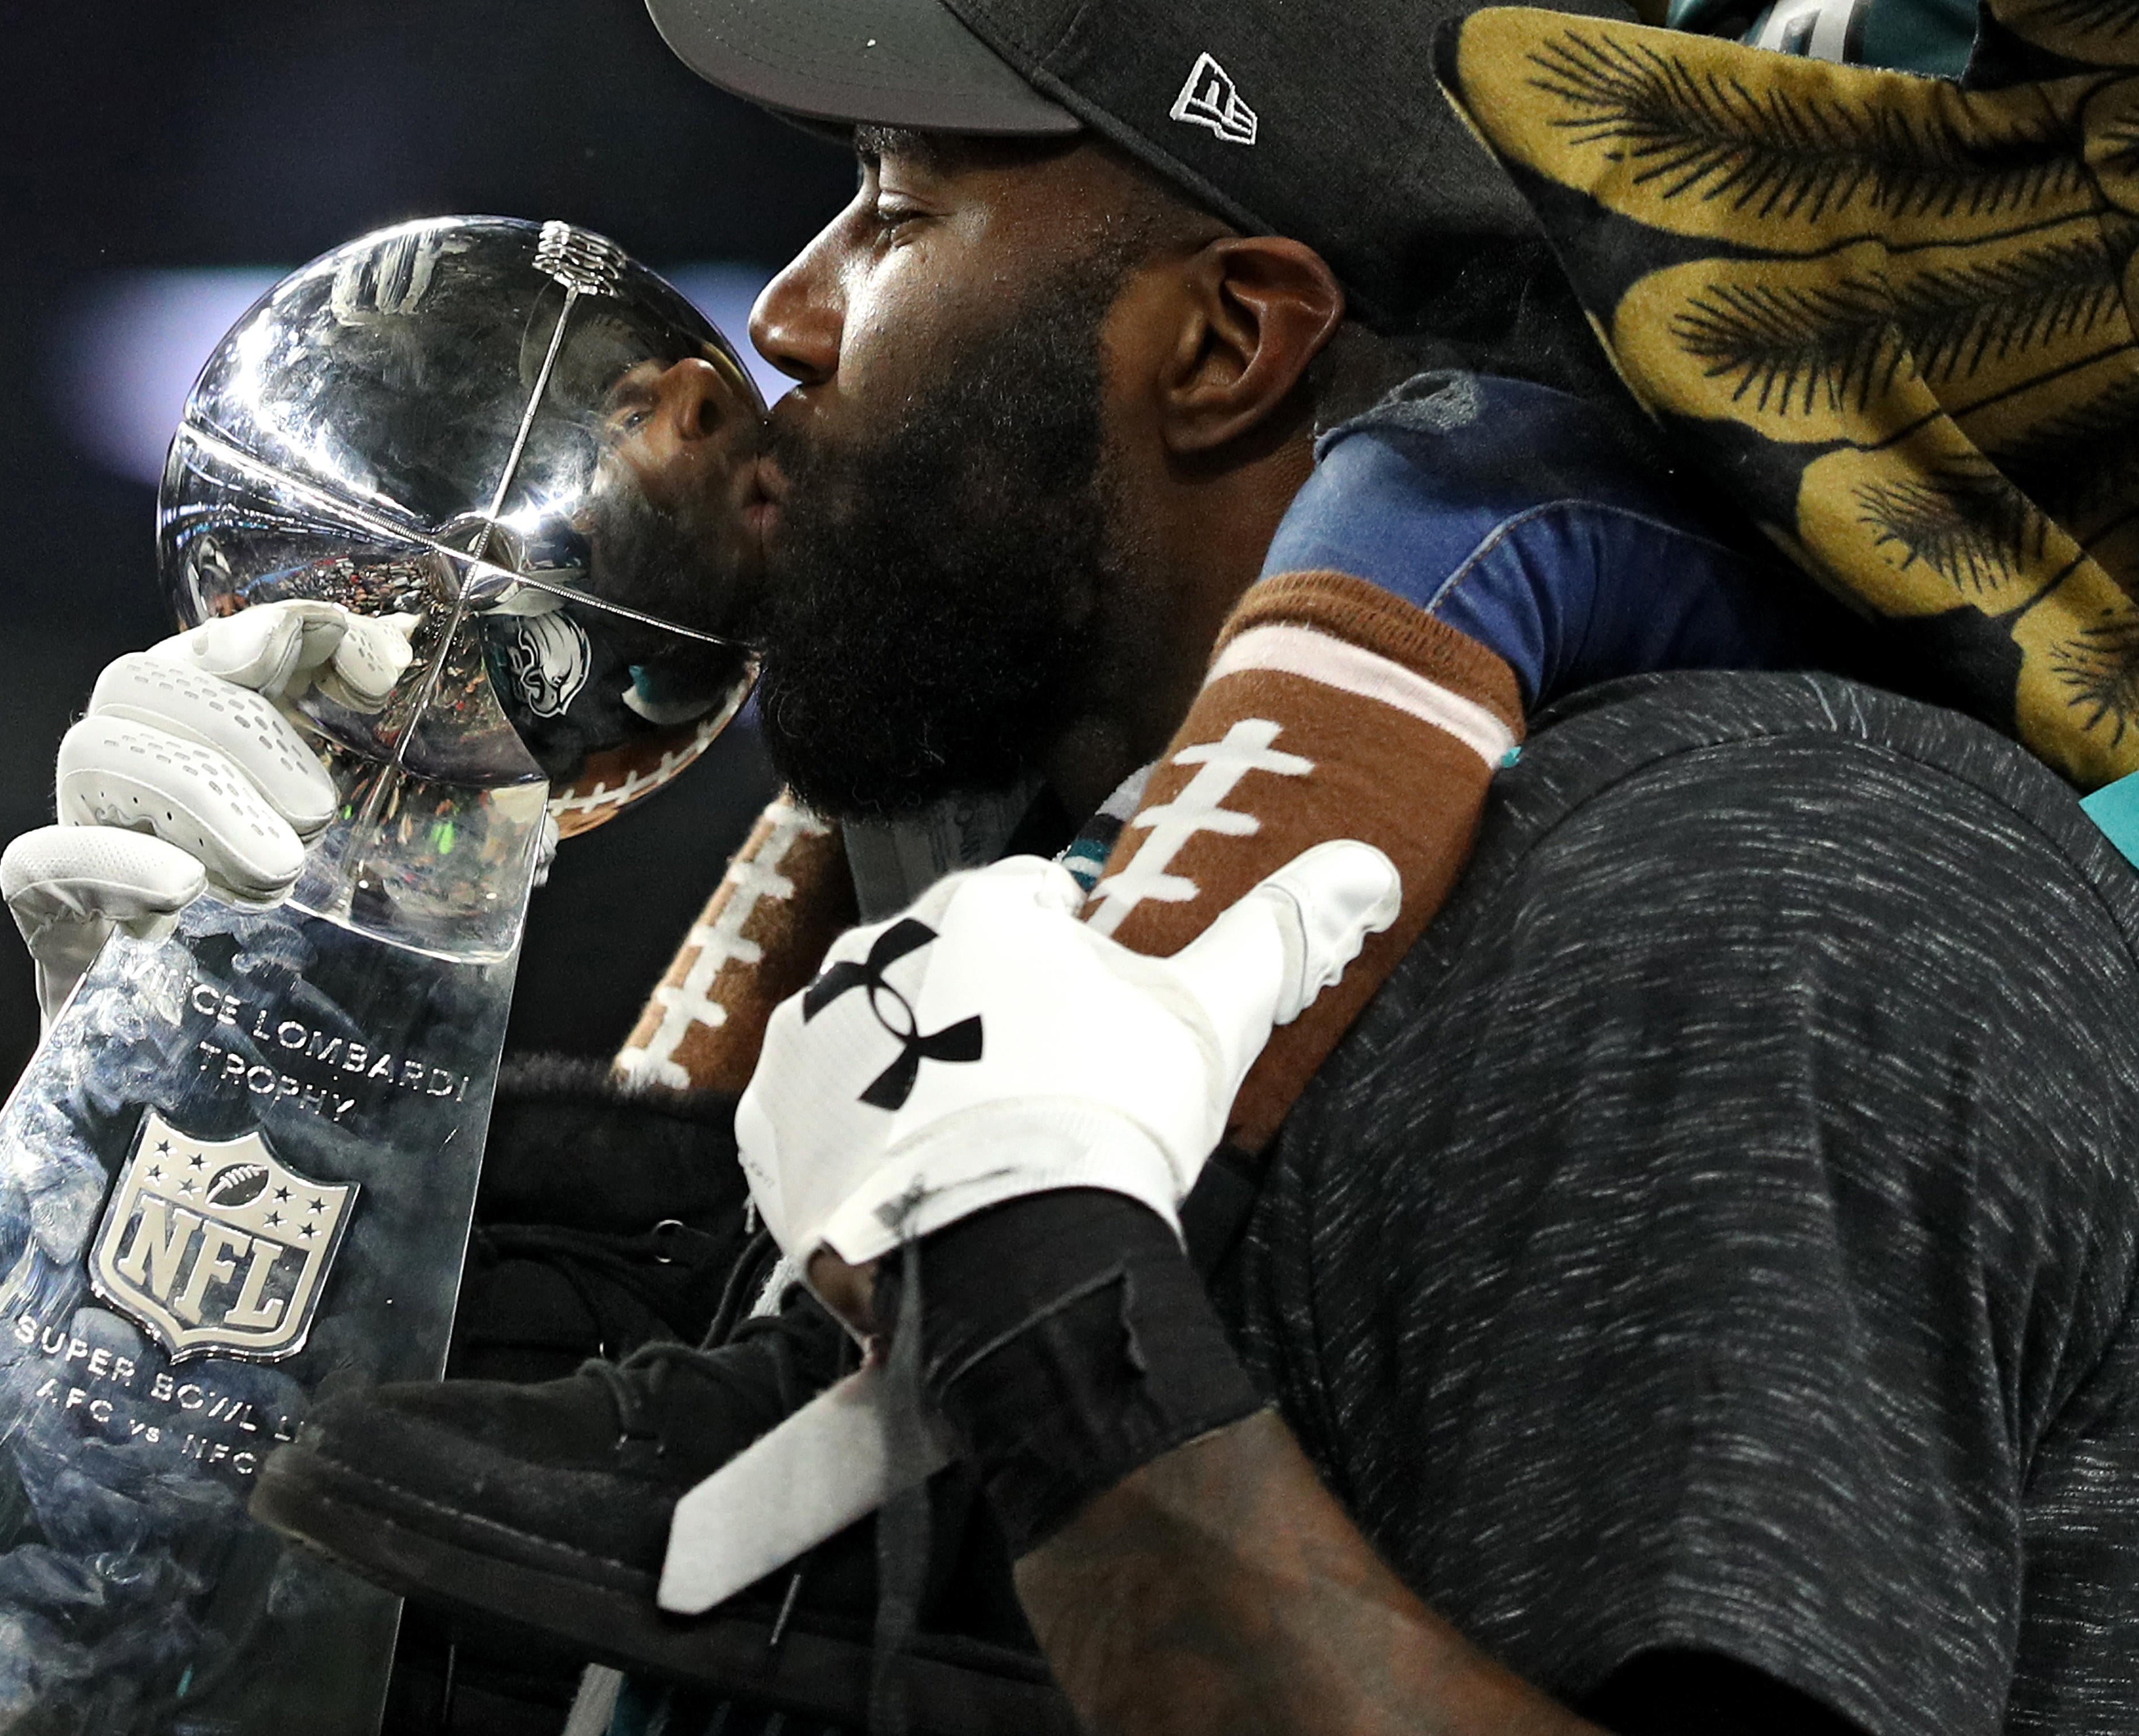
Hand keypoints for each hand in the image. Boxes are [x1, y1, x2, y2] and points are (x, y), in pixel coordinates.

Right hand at [0, 600, 415, 1028]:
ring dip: (201, 793)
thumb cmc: (296, 958)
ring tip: (277, 869)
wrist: (214, 1082)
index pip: (218, 647)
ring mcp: (85, 842)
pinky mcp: (52, 922)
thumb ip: (375, 769)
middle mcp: (130, 777)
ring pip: (98, 752)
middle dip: (243, 728)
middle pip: (140, 683)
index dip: (284, 634)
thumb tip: (398, 660)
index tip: (378, 670)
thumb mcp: (353, 859)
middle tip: (317, 813)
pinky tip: (180, 888)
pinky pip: (41, 862)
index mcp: (201, 744)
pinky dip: (114, 861)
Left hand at [737, 843, 1400, 1284]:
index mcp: (981, 906)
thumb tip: (1369, 867)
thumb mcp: (1215, 1019)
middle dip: (990, 1018)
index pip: (1035, 901)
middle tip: (1046, 1098)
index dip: (1076, 964)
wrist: (1009, 1271)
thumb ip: (1283, 932)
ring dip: (916, 1073)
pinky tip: (916, 1180)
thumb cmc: (1112, 1126)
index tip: (1096, 1033)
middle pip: (951, 969)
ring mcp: (808, 1041)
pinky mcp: (769, 1127)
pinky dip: (857, 1138)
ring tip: (979, 1149)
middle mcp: (875, 952)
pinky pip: (815, 1113)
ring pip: (880, 1036)